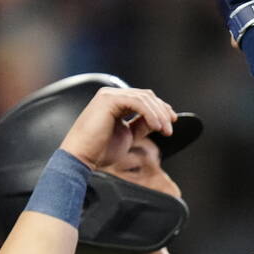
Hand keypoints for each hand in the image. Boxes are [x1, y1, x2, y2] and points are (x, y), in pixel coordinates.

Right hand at [57, 85, 176, 172]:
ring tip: (165, 130)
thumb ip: (141, 126)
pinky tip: (156, 127)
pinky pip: (137, 102)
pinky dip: (150, 113)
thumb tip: (158, 122)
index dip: (160, 109)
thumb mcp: (128, 136)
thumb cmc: (99, 151)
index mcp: (115, 103)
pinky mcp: (108, 100)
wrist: (81, 158)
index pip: (143, 99)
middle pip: (146, 96)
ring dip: (159, 114)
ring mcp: (109, 96)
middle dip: (162, 111)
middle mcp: (111, 95)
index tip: (171, 122)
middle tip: (171, 128)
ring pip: (143, 98)